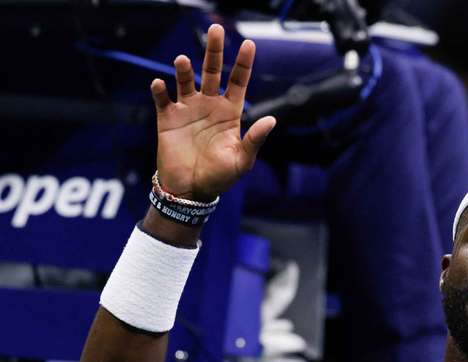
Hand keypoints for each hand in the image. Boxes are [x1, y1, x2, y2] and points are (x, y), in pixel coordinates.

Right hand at [150, 24, 275, 202]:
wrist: (191, 191)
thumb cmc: (220, 177)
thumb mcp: (242, 160)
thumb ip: (254, 139)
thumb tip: (272, 120)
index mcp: (230, 113)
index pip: (238, 82)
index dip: (243, 63)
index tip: (249, 44)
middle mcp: (209, 106)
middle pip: (212, 72)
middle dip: (215, 51)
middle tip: (216, 30)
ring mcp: (188, 110)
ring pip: (186, 81)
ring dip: (183, 70)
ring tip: (181, 61)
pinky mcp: (168, 119)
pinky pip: (163, 99)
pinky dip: (160, 90)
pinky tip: (160, 84)